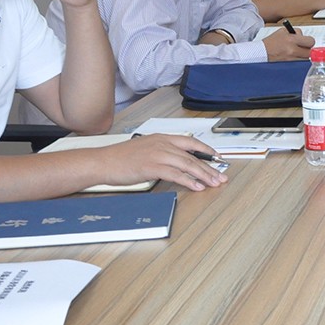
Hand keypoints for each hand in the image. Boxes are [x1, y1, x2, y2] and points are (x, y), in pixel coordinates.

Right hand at [102, 134, 228, 192]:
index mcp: (162, 138)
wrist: (103, 161)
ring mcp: (158, 155)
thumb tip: (176, 162)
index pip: (190, 142)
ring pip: (188, 165)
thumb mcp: (145, 148)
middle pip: (192, 156)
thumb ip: (162, 152)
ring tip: (214, 182)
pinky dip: (189, 181)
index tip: (217, 157)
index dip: (206, 150)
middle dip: (210, 167)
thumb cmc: (120, 157)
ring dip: (204, 175)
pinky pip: (176, 174)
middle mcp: (163, 144)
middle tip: (221, 176)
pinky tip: (197, 186)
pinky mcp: (153, 167)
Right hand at [263, 29, 314, 60]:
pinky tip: (293, 58)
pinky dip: (298, 61)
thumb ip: (295, 32)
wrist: (261, 53)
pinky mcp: (290, 66)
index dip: (309, 41)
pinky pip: (300, 64)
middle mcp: (292, 51)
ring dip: (303, 56)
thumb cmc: (271, 42)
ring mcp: (291, 60)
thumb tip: (304, 36)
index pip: (310, 41)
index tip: (307, 41)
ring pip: (306, 59)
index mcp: (291, 40)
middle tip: (303, 48)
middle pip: (310, 52)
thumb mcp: (282, 32)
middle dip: (307, 49)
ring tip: (295, 53)